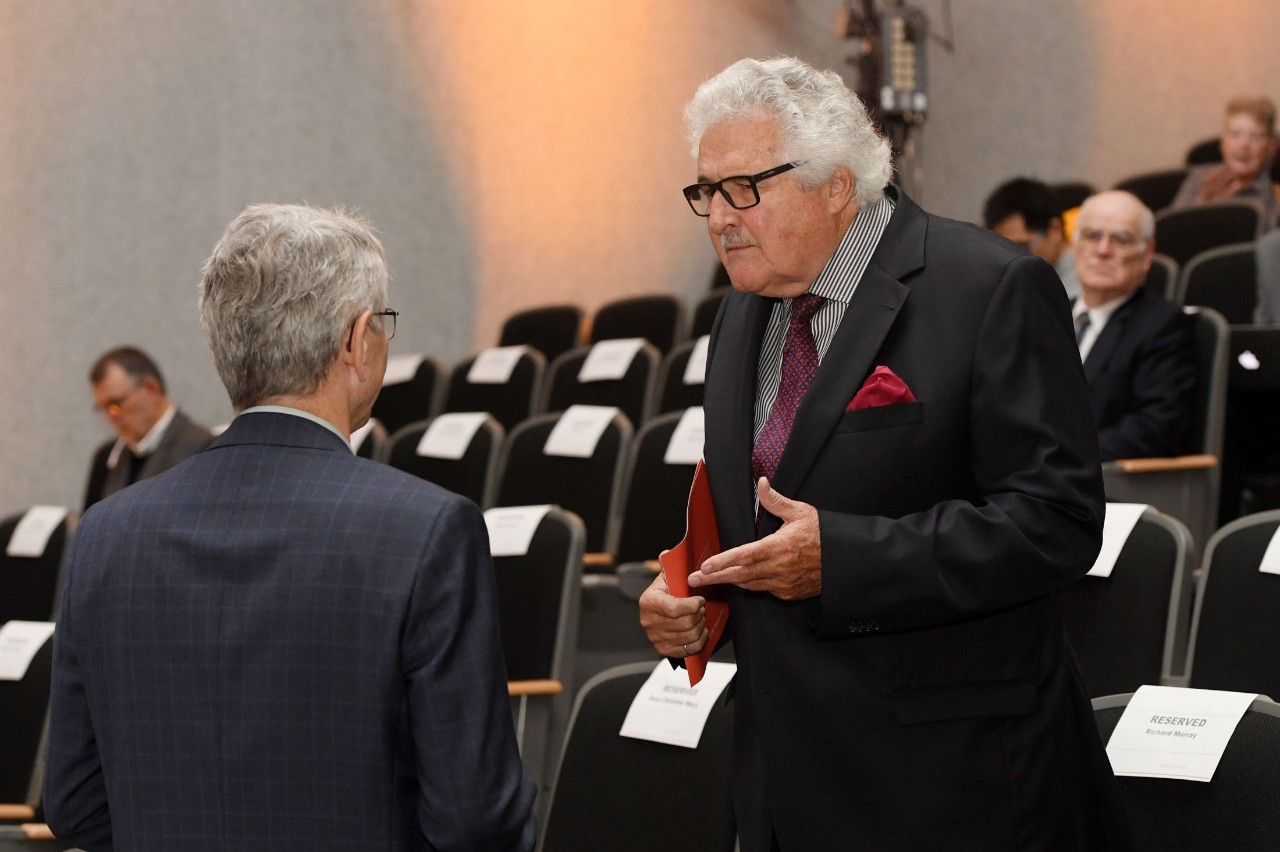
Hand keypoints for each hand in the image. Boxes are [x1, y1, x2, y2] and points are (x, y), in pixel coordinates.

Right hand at [638, 571, 707, 657]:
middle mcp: (648, 622)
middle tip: (702, 608)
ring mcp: (655, 637)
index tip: (700, 600)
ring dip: (700, 626)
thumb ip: (668, 565)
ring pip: (689, 636)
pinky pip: (688, 649)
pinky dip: (699, 640)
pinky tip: (700, 631)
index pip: (673, 608)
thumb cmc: (666, 592)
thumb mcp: (666, 576)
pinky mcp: (663, 649)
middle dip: (699, 615)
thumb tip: (665, 554)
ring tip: (701, 617)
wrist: (658, 610)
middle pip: (684, 624)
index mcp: (648, 602)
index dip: (692, 606)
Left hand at [689, 477, 821, 599]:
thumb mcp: (801, 512)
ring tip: (710, 579)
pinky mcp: (788, 593)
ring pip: (749, 584)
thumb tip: (762, 483)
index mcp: (779, 547)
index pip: (744, 556)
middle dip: (715, 577)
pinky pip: (763, 589)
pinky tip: (739, 580)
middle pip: (740, 575)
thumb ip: (776, 500)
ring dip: (730, 581)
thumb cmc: (823, 535)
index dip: (723, 562)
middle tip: (693, 579)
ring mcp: (783, 583)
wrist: (845, 560)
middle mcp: (779, 568)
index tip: (705, 566)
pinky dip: (749, 584)